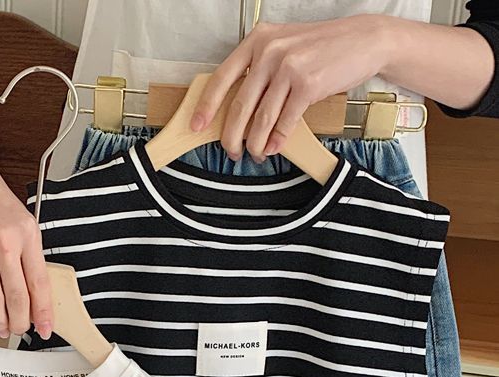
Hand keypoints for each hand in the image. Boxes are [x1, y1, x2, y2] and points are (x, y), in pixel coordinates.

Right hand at [0, 146, 52, 340]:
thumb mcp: (25, 224)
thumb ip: (30, 257)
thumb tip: (34, 293)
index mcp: (27, 235)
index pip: (39, 282)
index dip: (43, 311)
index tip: (45, 327)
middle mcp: (5, 242)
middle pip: (16, 295)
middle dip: (19, 321)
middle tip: (20, 330)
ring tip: (2, 328)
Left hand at [190, 15, 393, 162]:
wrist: (363, 40)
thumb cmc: (320, 48)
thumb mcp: (282, 46)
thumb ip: (258, 71)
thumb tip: (234, 110)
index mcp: (257, 41)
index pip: (221, 79)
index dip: (206, 107)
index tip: (196, 127)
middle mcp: (269, 51)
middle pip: (239, 107)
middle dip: (232, 137)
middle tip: (231, 152)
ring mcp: (288, 67)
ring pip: (261, 120)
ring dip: (255, 144)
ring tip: (255, 154)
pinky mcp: (307, 85)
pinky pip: (284, 123)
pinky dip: (277, 141)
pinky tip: (273, 147)